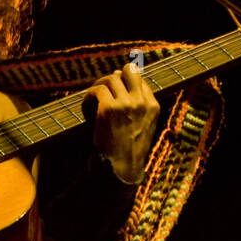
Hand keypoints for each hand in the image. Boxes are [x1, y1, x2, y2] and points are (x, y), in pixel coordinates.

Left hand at [83, 64, 159, 182]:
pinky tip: (87, 109)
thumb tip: (120, 78)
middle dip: (113, 76)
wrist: (120, 168)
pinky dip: (88, 97)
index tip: (113, 92)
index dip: (124, 82)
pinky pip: (96, 91)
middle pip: (128, 71)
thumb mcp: (144, 126)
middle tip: (102, 88)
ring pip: (110, 78)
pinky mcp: (109, 109)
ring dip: (98, 87)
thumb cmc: (128, 149)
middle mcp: (142, 102)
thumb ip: (138, 106)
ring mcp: (126, 104)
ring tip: (92, 100)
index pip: (140, 79)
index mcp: (153, 106)